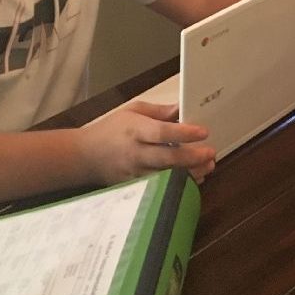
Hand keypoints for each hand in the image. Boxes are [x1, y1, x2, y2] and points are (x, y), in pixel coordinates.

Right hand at [76, 101, 216, 183]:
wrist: (84, 156)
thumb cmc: (111, 130)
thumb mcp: (132, 111)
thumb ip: (159, 111)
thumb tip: (183, 107)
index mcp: (135, 130)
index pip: (161, 132)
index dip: (184, 133)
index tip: (203, 132)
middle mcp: (135, 153)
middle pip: (167, 158)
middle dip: (193, 157)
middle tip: (210, 153)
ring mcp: (135, 172)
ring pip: (167, 176)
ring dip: (190, 173)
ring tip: (208, 166)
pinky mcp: (134, 186)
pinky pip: (160, 187)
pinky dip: (179, 183)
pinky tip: (194, 178)